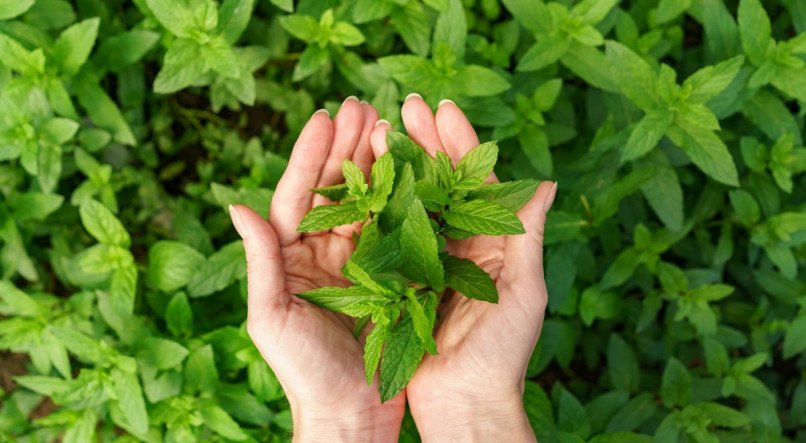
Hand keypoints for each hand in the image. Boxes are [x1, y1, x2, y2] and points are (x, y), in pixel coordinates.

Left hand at [229, 98, 404, 441]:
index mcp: (290, 257)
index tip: (326, 116)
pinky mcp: (387, 276)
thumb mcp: (273, 317)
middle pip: (334, 189)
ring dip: (376, 163)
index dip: (311, 155)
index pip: (298, 195)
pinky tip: (413, 171)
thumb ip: (260, 261)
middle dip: (347, 146)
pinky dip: (402, 198)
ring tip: (388, 124)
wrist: (350, 413)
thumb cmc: (304, 373)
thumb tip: (237, 205)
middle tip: (362, 104)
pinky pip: (394, 229)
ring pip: (366, 202)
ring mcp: (356, 262)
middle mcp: (322, 253)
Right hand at [370, 95, 556, 441]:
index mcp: (494, 243)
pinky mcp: (402, 280)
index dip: (460, 144)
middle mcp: (461, 246)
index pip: (477, 182)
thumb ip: (527, 237)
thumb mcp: (524, 293)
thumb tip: (546, 183)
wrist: (464, 403)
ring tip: (381, 129)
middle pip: (443, 183)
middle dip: (426, 142)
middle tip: (406, 105)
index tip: (442, 109)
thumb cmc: (502, 354)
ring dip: (400, 165)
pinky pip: (391, 236)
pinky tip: (365, 177)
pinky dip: (380, 206)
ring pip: (414, 202)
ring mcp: (430, 261)